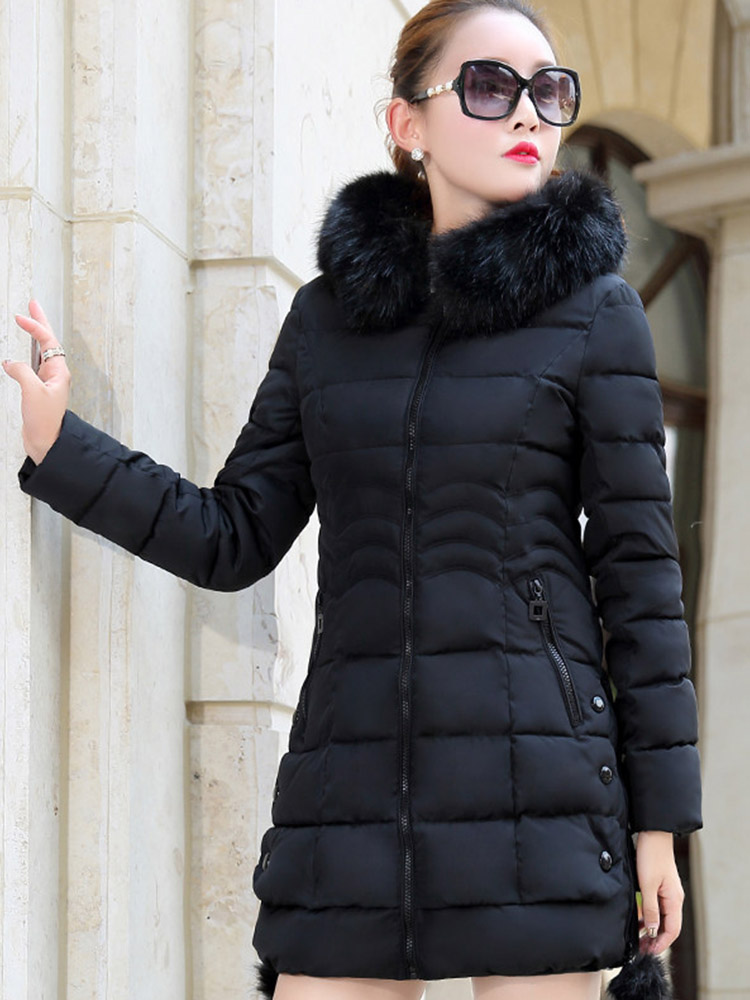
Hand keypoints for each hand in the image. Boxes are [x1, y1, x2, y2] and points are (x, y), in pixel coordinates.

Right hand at [3, 300, 70, 464]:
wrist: (45, 441)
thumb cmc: (45, 421)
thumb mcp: (32, 392)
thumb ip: (22, 372)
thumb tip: (10, 362)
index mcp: (59, 372)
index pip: (47, 341)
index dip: (34, 327)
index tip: (20, 317)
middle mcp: (54, 374)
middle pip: (47, 342)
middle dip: (40, 323)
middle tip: (33, 305)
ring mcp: (46, 381)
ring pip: (40, 352)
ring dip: (34, 336)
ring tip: (28, 320)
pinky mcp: (37, 389)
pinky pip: (31, 366)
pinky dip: (24, 355)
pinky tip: (17, 354)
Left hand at [635, 830, 683, 954]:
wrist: (653, 834)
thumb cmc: (651, 856)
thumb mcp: (647, 884)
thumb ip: (651, 909)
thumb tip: (653, 930)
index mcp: (674, 900)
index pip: (672, 930)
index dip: (661, 943)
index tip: (649, 952)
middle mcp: (674, 898)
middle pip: (668, 926)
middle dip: (656, 939)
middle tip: (641, 949)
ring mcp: (668, 892)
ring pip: (662, 917)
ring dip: (651, 928)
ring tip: (638, 937)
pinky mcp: (661, 886)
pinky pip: (657, 907)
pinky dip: (649, 916)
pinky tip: (639, 920)